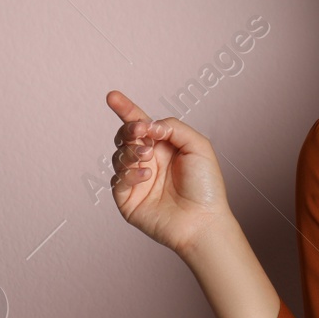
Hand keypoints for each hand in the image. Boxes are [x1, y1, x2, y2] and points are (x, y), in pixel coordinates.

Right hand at [105, 90, 232, 258]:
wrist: (202, 220)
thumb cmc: (205, 186)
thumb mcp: (198, 146)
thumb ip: (173, 128)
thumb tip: (148, 124)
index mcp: (164, 147)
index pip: (140, 124)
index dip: (126, 110)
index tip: (112, 97)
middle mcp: (149, 161)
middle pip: (125, 137)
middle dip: (130, 130)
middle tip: (141, 134)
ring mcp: (137, 180)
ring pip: (119, 155)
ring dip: (131, 152)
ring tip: (147, 157)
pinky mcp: (127, 199)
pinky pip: (118, 179)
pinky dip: (130, 173)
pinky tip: (146, 175)